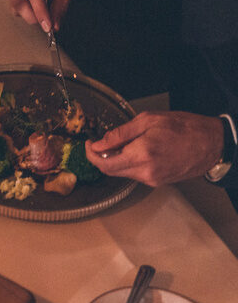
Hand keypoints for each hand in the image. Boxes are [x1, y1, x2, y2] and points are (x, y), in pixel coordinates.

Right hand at [5, 0, 83, 31]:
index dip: (39, 10)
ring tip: (44, 12)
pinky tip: (36, 7)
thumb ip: (61, 5)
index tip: (47, 26)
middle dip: (31, 15)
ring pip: (14, 3)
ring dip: (28, 14)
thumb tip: (54, 25)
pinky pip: (13, 4)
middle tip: (46, 24)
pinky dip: (24, 10)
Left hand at [85, 111, 223, 186]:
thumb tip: (99, 143)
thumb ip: (120, 133)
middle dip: (100, 158)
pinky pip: (134, 174)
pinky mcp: (157, 182)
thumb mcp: (148, 120)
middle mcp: (145, 172)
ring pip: (122, 173)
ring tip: (121, 144)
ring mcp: (152, 179)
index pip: (105, 164)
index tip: (89, 144)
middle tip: (98, 143)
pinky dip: (128, 163)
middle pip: (110, 171)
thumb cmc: (185, 127)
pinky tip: (134, 151)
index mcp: (142, 154)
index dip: (91, 155)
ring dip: (115, 160)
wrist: (212, 143)